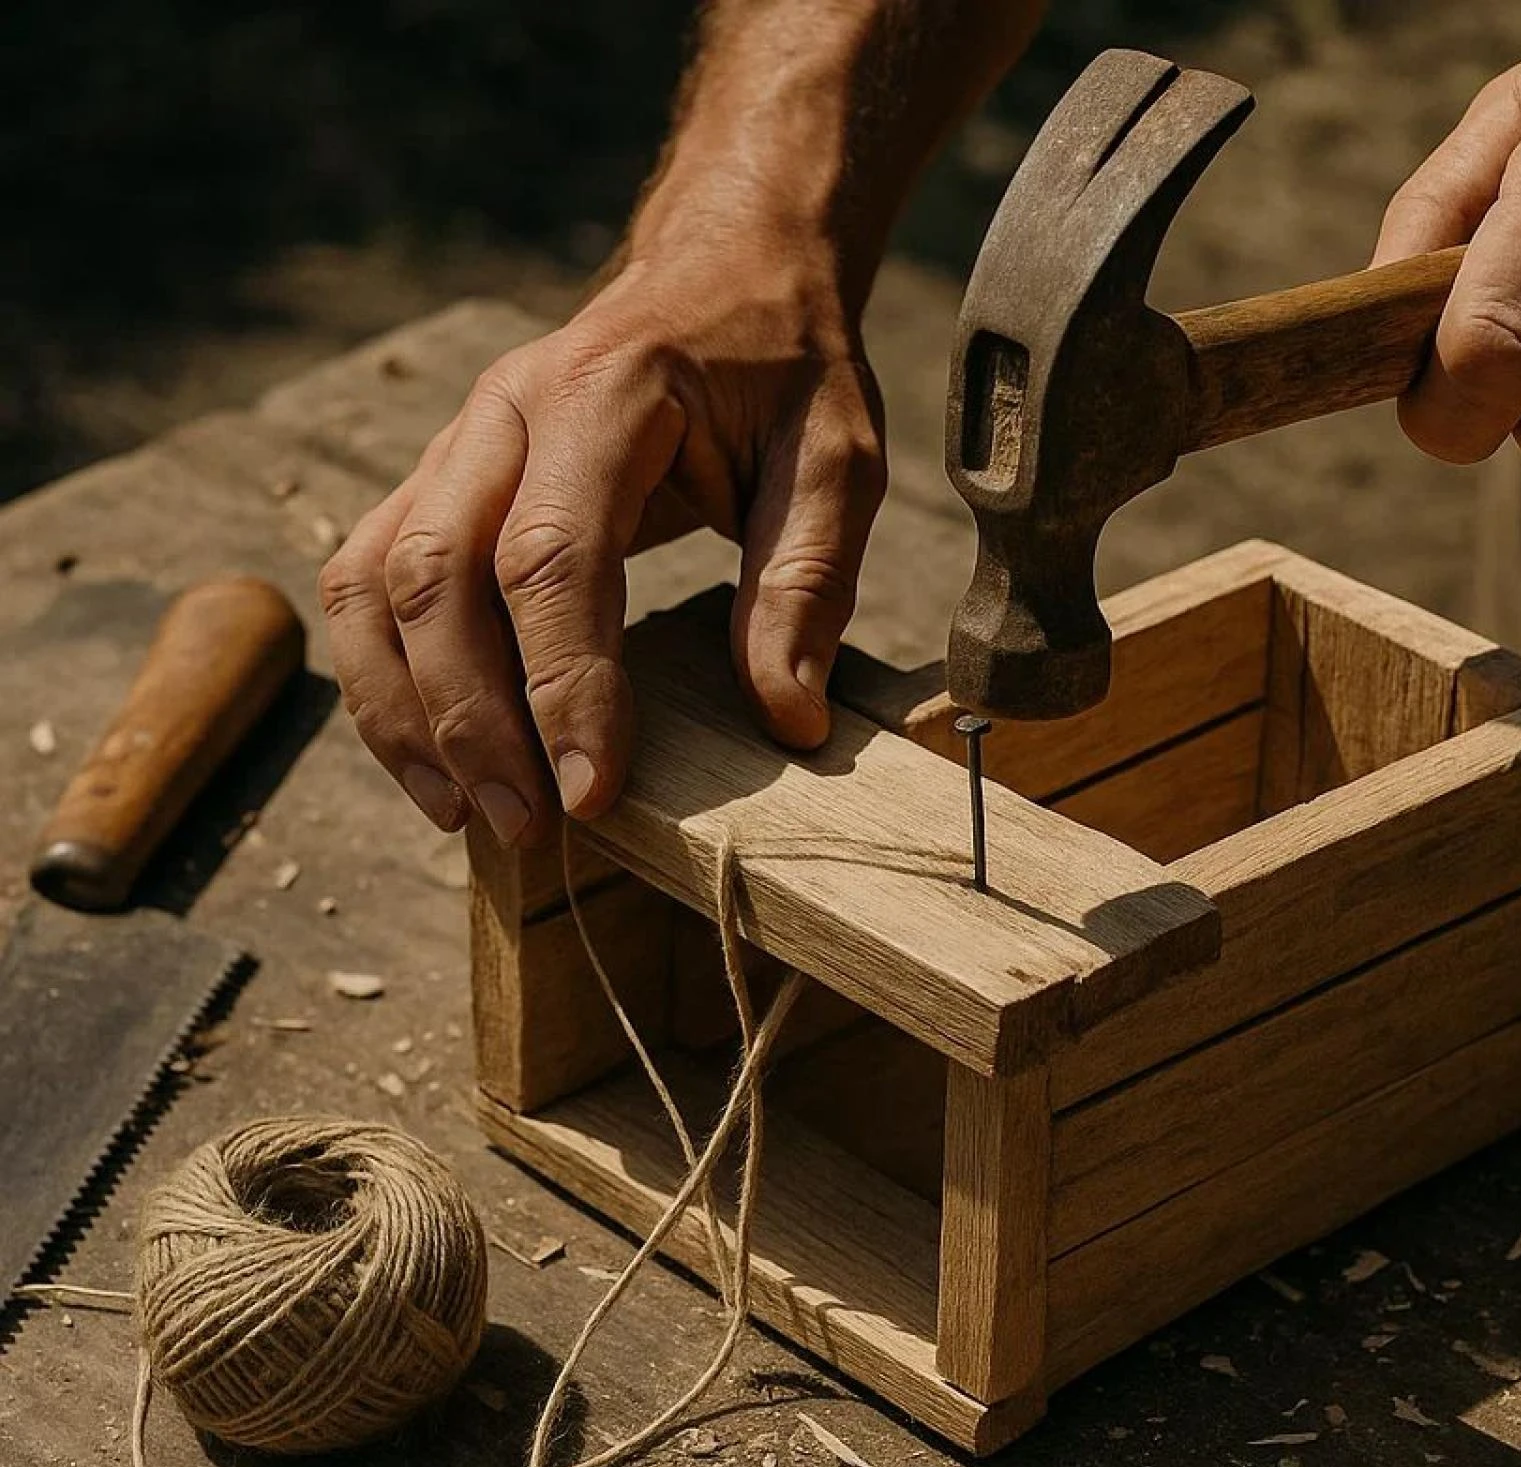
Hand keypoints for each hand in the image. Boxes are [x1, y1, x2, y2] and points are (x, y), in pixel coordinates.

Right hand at [320, 210, 884, 844]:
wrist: (722, 268)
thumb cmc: (782, 365)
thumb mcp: (835, 459)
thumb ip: (808, 582)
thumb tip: (787, 720)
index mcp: (601, 393)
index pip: (553, 556)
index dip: (563, 684)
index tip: (591, 792)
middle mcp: (502, 413)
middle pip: (438, 576)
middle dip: (471, 720)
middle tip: (528, 829)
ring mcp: (456, 444)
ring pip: (376, 582)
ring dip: (404, 711)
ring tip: (461, 816)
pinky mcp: (439, 482)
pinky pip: (370, 580)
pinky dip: (384, 677)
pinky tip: (432, 762)